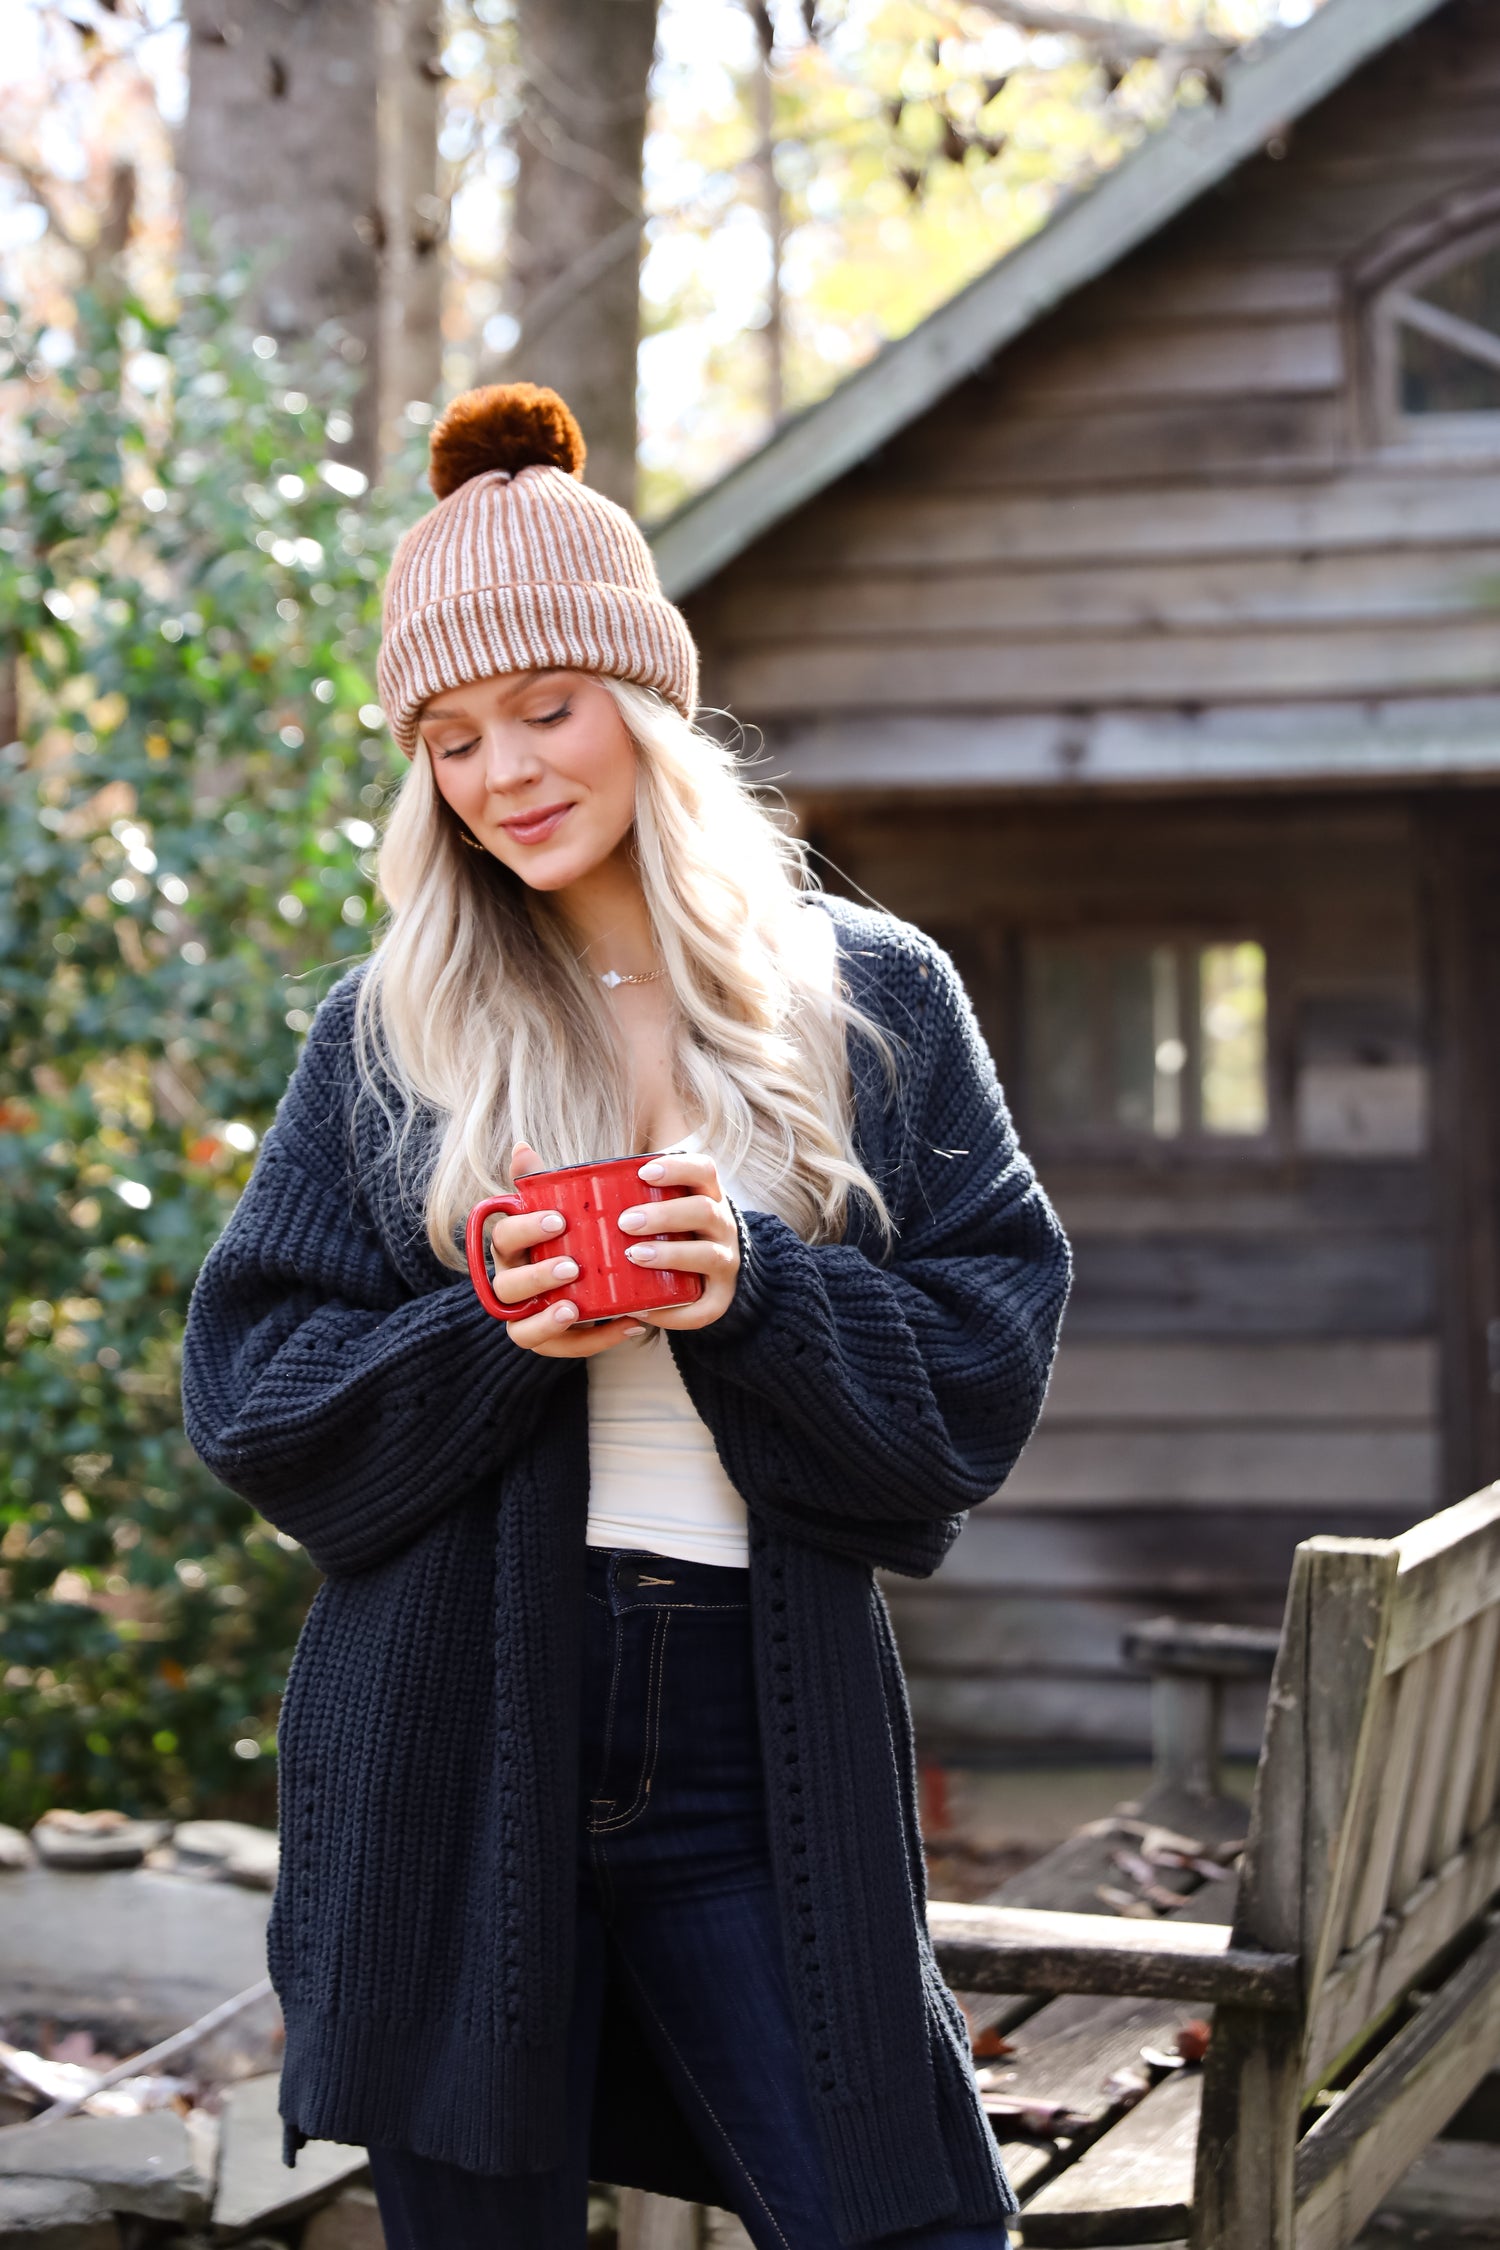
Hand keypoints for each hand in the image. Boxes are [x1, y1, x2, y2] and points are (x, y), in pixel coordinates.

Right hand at [492, 1141, 651, 1359]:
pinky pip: (567, 1348)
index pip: (503, 1237)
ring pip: (522, 1328)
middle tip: (571, 1267)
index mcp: (512, 1249)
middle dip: (537, 1277)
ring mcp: (528, 1317)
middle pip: (508, 1286)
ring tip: (577, 1307)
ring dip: (549, 1319)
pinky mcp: (551, 1342)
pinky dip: (596, 1340)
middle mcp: (511, 1285)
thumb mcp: (557, 1209)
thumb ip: (541, 1183)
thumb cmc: (568, 1237)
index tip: (559, 1220)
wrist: (588, 1278)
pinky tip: (629, 1324)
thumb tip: (522, 1145)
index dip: (526, 1229)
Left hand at [614, 1148, 740, 1330]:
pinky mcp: (720, 1298)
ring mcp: (725, 1262)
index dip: (678, 1168)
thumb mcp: (664, 1206)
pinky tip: (643, 1309)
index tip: (644, 1173)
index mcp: (708, 1197)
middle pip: (705, 1212)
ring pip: (708, 1255)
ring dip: (670, 1254)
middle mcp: (723, 1227)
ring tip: (634, 1255)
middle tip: (625, 1222)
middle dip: (665, 1215)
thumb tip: (554, 1176)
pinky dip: (673, 1312)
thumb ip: (628, 1192)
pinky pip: (704, 1308)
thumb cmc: (670, 1232)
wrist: (709, 1274)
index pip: (704, 1171)